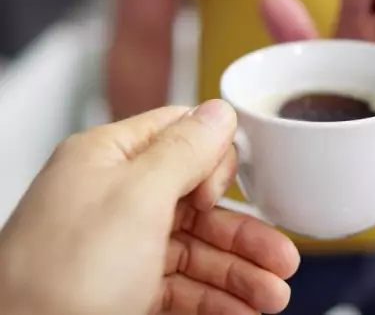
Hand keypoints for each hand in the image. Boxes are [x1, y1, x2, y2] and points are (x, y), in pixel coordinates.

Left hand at [0, 100, 298, 314]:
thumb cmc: (60, 277)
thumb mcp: (135, 198)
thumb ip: (185, 150)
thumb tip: (219, 111)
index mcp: (109, 160)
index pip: (179, 138)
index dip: (214, 162)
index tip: (231, 193)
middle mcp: (115, 201)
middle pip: (199, 205)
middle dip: (245, 236)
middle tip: (282, 258)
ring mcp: (121, 250)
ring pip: (197, 252)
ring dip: (240, 275)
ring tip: (273, 297)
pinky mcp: (125, 292)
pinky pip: (184, 289)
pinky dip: (217, 301)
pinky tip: (243, 312)